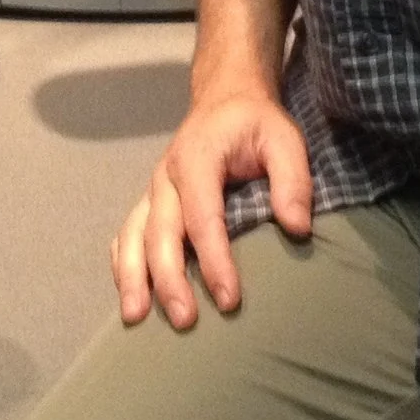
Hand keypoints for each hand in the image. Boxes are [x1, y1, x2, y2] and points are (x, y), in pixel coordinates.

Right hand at [110, 89, 310, 328]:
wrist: (225, 98)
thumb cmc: (255, 123)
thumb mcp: (284, 139)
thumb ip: (293, 180)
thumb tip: (297, 228)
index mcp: (198, 159)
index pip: (202, 216)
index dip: (213, 260)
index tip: (230, 299)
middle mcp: (166, 176)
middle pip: (160, 233)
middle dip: (168, 279)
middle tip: (185, 321)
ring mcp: (153, 190)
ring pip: (131, 235)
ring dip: (132, 277)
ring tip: (135, 318)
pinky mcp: (150, 202)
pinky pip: (126, 234)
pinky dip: (123, 264)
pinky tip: (130, 296)